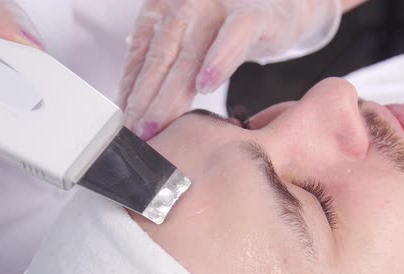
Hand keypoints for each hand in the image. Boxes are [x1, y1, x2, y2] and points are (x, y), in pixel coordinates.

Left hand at [117, 0, 341, 139]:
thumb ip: (164, 68)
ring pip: (190, 53)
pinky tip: (206, 85)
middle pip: (160, 57)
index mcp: (165, 10)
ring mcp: (218, 8)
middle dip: (146, 98)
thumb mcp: (190, 46)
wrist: (279, 9)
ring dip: (173, 92)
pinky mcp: (253, 15)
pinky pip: (234, 36)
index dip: (131, 90)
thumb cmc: (228, 31)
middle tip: (138, 131)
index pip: (141, 54)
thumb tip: (133, 107)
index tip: (124, 121)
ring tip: (160, 122)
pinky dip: (219, 60)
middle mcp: (186, 5)